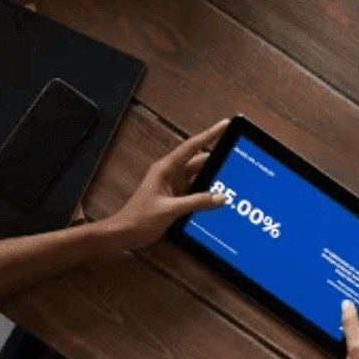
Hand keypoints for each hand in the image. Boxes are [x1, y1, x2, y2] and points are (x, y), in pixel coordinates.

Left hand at [107, 118, 229, 247]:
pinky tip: (217, 197)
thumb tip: (219, 197)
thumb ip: (196, 202)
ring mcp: (173, 185)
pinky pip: (196, 190)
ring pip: (199, 176)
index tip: (224, 125)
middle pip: (199, 161)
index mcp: (165, 169)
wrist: (124, 232)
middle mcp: (170, 173)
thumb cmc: (138, 218)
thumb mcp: (170, 209)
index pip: (192, 146)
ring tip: (230, 180)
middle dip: (217, 159)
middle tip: (235, 158)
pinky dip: (207, 192)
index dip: (210, 134)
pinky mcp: (176, 197)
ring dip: (212, 178)